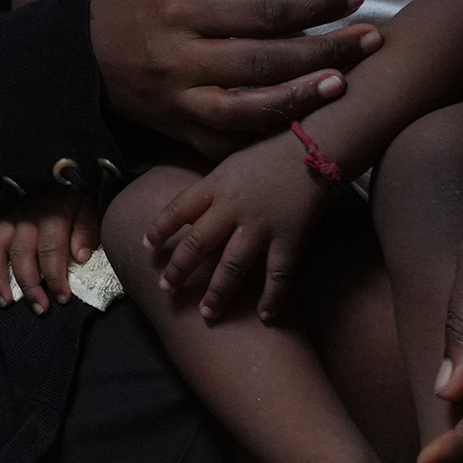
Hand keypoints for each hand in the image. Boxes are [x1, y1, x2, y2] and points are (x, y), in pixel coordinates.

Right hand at [0, 193, 103, 312]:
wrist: (61, 172)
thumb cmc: (78, 196)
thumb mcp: (92, 207)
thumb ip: (88, 230)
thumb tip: (80, 256)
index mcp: (53, 209)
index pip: (51, 249)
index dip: (56, 277)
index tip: (62, 298)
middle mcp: (26, 212)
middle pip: (23, 254)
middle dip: (31, 285)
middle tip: (40, 309)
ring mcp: (8, 213)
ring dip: (0, 277)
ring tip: (6, 301)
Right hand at [91, 0, 377, 146]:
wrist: (74, 52)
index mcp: (176, 10)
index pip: (259, 10)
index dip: (312, 5)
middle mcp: (177, 60)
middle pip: (262, 61)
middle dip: (323, 50)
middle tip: (370, 41)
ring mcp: (176, 102)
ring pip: (246, 111)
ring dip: (298, 100)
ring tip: (341, 84)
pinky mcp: (177, 132)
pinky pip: (227, 143)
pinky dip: (266, 137)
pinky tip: (304, 125)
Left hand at [151, 133, 333, 324]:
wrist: (316, 146)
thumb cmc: (272, 150)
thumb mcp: (232, 162)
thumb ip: (214, 187)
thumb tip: (193, 209)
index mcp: (215, 185)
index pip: (177, 210)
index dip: (159, 229)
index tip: (147, 247)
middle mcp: (231, 209)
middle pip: (197, 244)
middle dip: (179, 270)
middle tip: (167, 289)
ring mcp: (260, 227)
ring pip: (230, 267)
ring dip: (217, 294)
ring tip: (207, 314)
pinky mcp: (289, 239)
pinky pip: (277, 276)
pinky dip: (272, 298)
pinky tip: (264, 316)